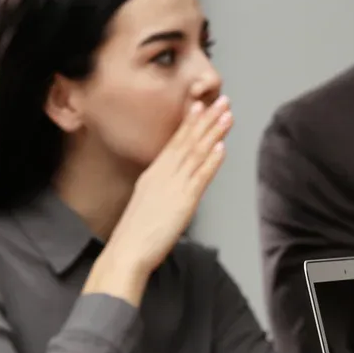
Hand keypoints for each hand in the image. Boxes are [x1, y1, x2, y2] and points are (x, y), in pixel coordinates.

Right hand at [105, 94, 231, 273]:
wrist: (126, 252)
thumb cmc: (136, 233)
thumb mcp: (148, 202)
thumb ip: (164, 188)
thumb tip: (179, 182)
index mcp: (153, 174)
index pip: (175, 142)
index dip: (190, 122)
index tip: (201, 104)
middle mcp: (163, 175)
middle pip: (188, 141)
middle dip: (206, 119)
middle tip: (222, 100)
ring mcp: (173, 186)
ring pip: (196, 154)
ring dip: (213, 133)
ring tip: (227, 115)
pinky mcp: (183, 202)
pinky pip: (200, 177)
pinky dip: (212, 161)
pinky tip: (222, 148)